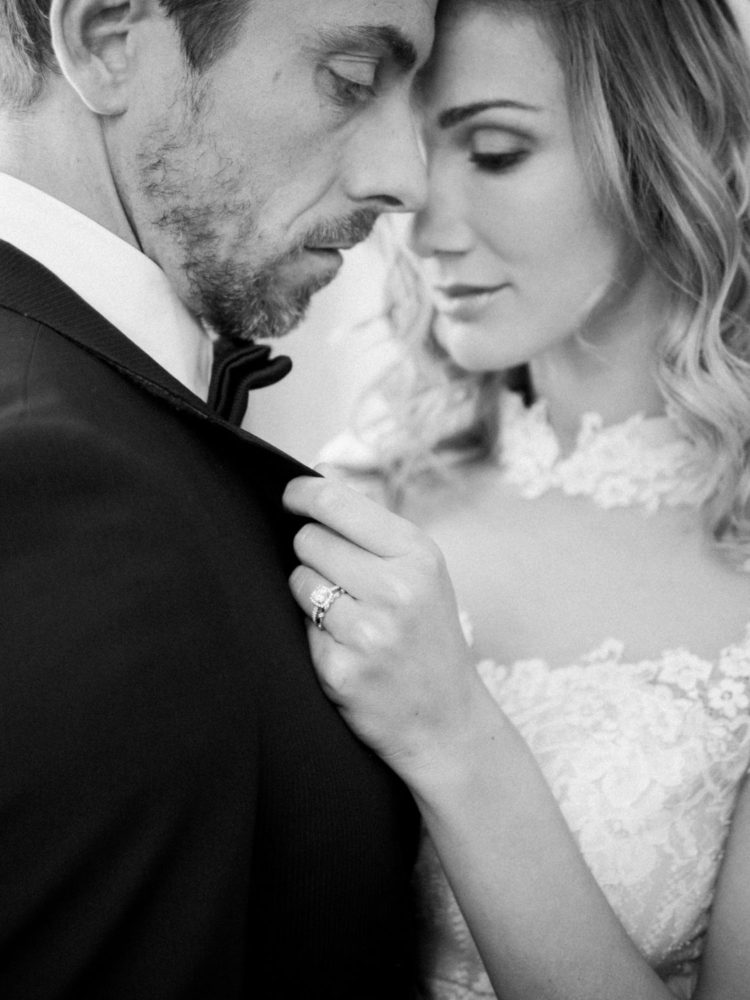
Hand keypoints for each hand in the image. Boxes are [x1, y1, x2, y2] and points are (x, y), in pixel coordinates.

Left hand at [283, 475, 486, 784]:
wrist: (447, 723)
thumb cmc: (428, 637)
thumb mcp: (421, 573)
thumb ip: (371, 528)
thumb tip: (318, 478)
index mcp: (418, 555)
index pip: (336, 503)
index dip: (302, 494)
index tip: (290, 497)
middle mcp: (396, 590)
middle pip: (309, 540)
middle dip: (313, 553)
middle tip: (339, 578)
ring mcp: (368, 634)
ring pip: (298, 581)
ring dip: (310, 593)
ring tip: (345, 616)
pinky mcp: (340, 671)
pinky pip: (298, 628)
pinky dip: (314, 635)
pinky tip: (345, 650)